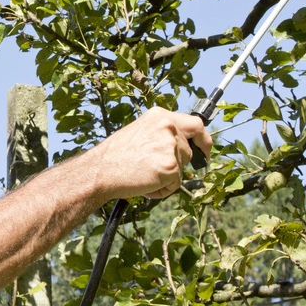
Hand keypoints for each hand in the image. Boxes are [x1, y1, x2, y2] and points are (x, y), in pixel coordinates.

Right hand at [85, 107, 210, 200]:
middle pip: (189, 151)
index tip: (205, 151)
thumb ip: (162, 134)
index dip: (204, 139)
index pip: (195, 124)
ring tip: (143, 175)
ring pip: (182, 168)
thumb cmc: (116, 155)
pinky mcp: (170, 166)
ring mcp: (170, 146)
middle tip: (157, 171)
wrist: (101, 170)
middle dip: (178, 164)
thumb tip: (183, 146)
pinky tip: (144, 184)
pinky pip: (175, 184)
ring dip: (167, 177)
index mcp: (160, 116)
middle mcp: (168, 127)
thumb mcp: (141, 132)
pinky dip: (162, 190)